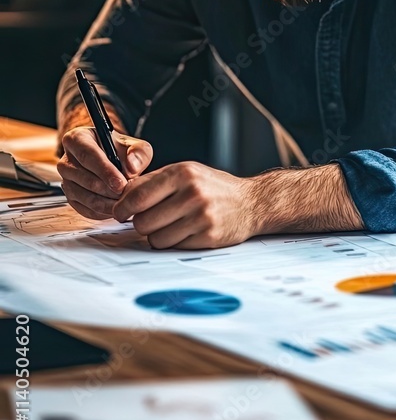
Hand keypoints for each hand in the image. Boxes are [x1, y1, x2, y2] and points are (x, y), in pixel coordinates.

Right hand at [58, 127, 152, 219]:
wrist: (112, 161)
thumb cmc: (120, 150)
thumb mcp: (134, 145)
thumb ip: (138, 152)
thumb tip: (132, 167)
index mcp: (76, 139)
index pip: (88, 156)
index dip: (105, 171)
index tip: (121, 183)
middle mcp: (66, 160)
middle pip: (85, 179)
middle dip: (108, 190)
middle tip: (127, 196)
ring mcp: (66, 181)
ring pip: (85, 197)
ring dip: (107, 203)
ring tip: (125, 202)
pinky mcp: (71, 198)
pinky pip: (85, 209)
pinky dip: (102, 212)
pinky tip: (116, 208)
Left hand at [112, 161, 256, 248]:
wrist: (251, 202)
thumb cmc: (213, 187)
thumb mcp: (185, 172)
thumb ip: (154, 181)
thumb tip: (122, 196)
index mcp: (182, 173)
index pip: (137, 195)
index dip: (123, 207)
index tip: (120, 212)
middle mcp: (192, 193)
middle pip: (143, 221)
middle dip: (141, 223)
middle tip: (149, 220)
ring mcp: (201, 217)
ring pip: (156, 238)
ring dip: (157, 235)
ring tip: (170, 225)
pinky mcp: (208, 237)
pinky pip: (173, 247)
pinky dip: (174, 243)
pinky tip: (184, 232)